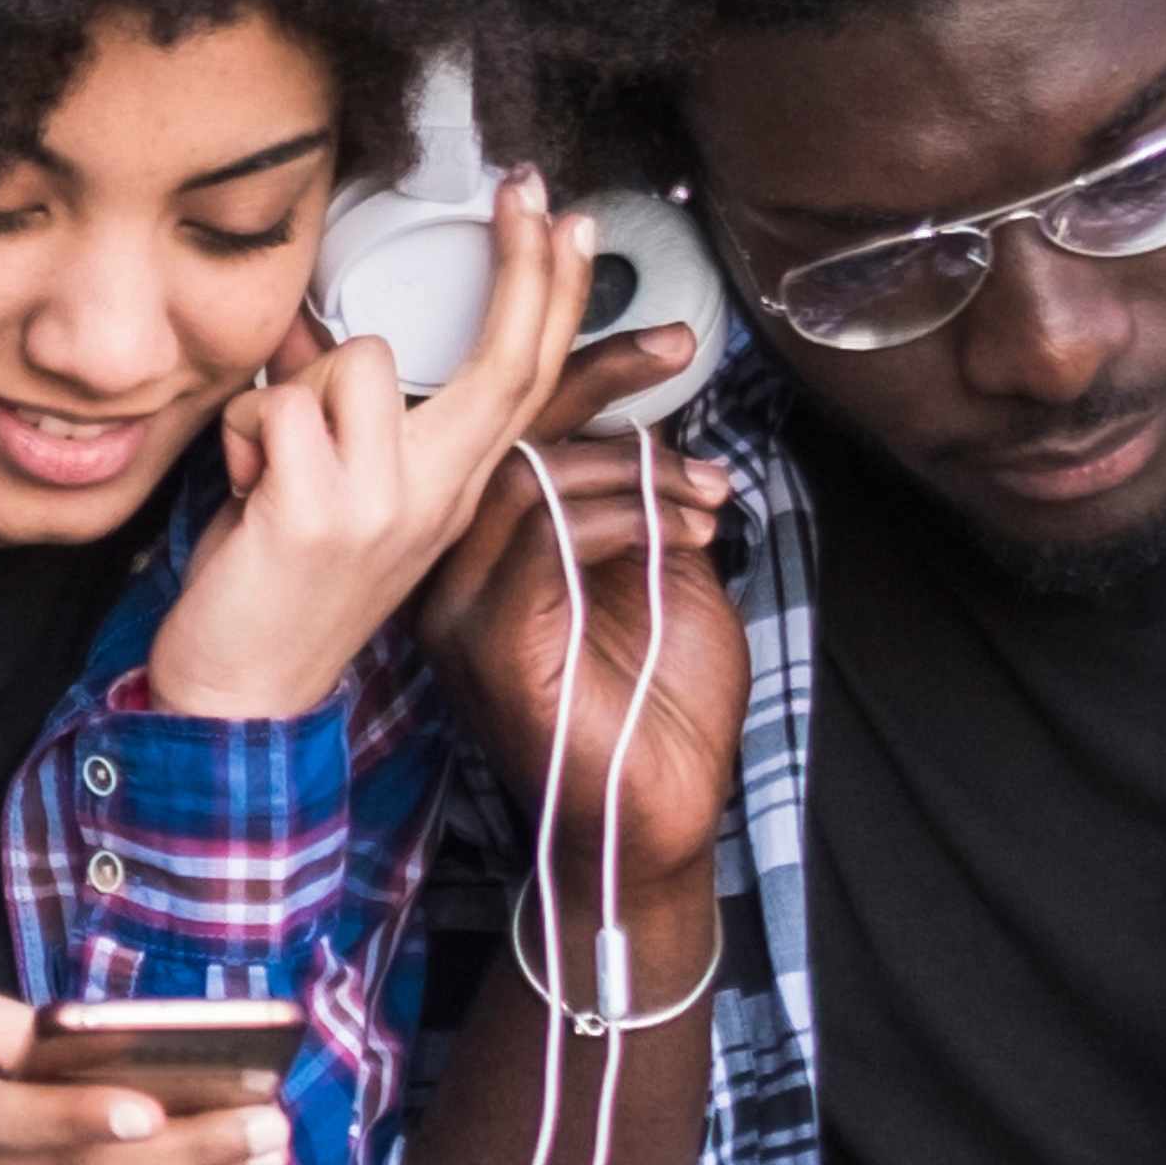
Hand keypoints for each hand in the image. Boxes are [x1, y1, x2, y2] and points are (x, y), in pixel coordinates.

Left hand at [144, 172, 586, 721]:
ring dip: (293, 392)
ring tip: (272, 459)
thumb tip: (315, 326)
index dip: (551, 296)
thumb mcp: (343, 496)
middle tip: (525, 190)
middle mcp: (437, 497)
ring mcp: (383, 504)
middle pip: (502, 360)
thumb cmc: (281, 589)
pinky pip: (274, 405)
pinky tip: (243, 488)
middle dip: (522, 263)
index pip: (525, 381)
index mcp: (452, 492)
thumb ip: (349, 419)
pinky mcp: (316, 511)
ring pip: (353, 361)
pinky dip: (240, 433)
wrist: (242, 698)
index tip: (563, 222)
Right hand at [407, 362, 740, 905]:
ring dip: (634, 465)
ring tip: (707, 495)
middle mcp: (458, 574)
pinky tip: (680, 530)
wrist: (661, 822)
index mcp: (488, 554)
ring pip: (526, 475)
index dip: (586, 368)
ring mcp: (464, 609)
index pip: (517, 433)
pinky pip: (544, 536)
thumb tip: (657, 426)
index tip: (670, 341)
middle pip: (509, 433)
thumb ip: (638, 502)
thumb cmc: (662, 710)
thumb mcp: (662, 574)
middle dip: (597, 370)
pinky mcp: (491, 641)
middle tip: (679, 348)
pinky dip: (623, 515)